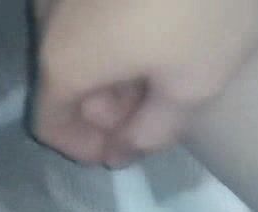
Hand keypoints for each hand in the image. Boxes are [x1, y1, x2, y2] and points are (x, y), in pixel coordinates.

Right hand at [31, 0, 257, 166]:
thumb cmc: (210, 5)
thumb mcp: (197, 83)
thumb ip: (155, 128)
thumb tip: (128, 144)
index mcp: (62, 61)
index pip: (51, 125)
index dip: (87, 149)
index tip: (127, 151)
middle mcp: (47, 19)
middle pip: (61, 79)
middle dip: (103, 106)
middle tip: (153, 110)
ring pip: (74, 37)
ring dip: (108, 63)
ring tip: (163, 62)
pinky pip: (87, 5)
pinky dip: (112, 26)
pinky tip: (156, 21)